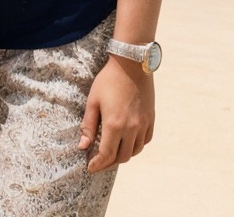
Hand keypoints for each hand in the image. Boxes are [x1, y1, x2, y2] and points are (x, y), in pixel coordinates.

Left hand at [79, 57, 155, 171]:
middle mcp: (131, 129)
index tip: (90, 168)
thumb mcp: (93, 101)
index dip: (98, 164)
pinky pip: (145, 141)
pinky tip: (127, 142)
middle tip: (99, 162)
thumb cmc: (108, 81)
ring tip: (112, 153)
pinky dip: (136, 146)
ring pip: (135, 151)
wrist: (131, 65)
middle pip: (122, 157)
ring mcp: (143, 125)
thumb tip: (83, 146)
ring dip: (123, 155)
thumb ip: (88, 125)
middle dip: (109, 163)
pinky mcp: (150, 120)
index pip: (106, 154)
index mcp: (114, 125)